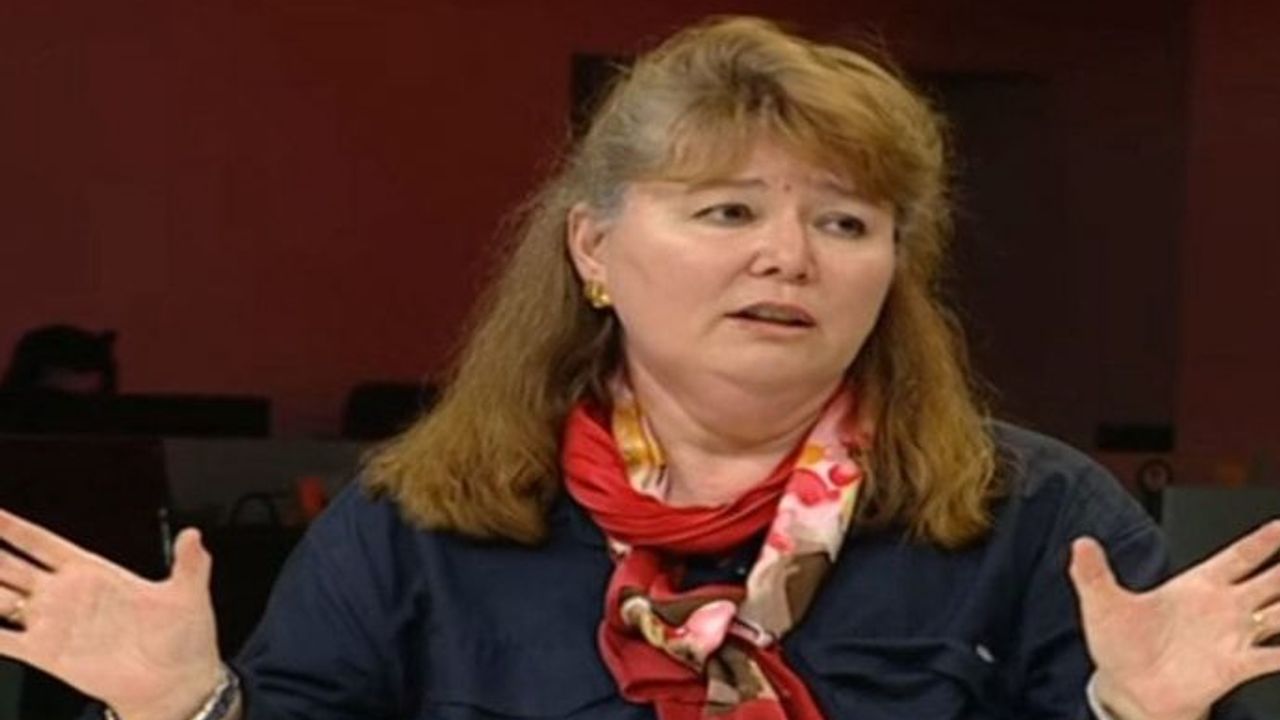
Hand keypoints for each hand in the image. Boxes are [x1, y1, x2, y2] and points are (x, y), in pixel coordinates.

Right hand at [0, 509, 222, 719]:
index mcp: (94, 573)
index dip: (16, 529)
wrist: (175, 685)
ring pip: (1, 599)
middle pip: (12, 567)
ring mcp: (53, 624)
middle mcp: (67, 595)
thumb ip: (189, 563)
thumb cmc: (184, 638)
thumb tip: (195, 534)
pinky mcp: (47, 655)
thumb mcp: (188, 595)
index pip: (45, 544)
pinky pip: (4, 640)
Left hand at [1069, 520, 1279, 719]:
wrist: (1128, 691)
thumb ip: (1093, 573)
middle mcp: (1223, 608)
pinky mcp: (1236, 665)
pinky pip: (1276, 657)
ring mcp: (1234, 636)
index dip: (1263, 541)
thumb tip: (1079, 543)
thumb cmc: (1120, 647)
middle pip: (1272, 580)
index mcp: (1197, 586)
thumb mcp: (1102, 604)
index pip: (1239, 556)